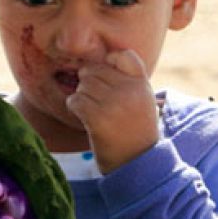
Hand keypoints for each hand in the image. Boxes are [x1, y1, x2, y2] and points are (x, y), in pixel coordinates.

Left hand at [66, 49, 160, 173]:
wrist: (136, 163)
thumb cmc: (135, 131)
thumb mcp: (143, 101)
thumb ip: (128, 80)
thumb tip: (100, 60)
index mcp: (142, 84)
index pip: (124, 55)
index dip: (109, 60)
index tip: (106, 76)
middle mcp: (130, 91)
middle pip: (95, 69)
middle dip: (88, 81)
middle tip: (93, 98)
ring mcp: (115, 104)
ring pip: (84, 85)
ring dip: (81, 95)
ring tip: (90, 109)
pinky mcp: (99, 119)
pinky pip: (76, 101)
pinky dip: (74, 107)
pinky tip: (83, 116)